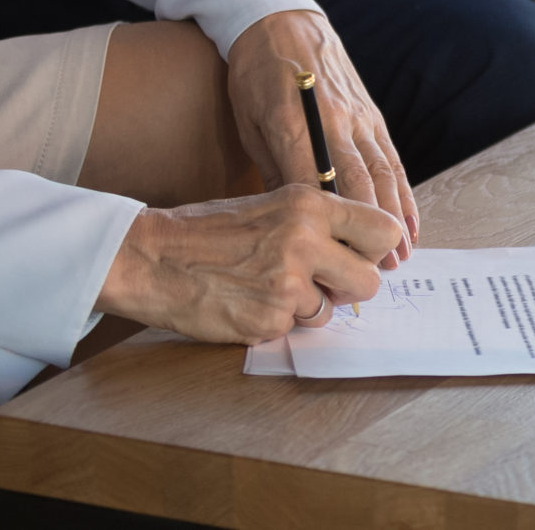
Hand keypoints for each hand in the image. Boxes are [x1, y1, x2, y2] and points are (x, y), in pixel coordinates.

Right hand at [96, 184, 399, 343]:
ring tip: (266, 289)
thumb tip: (362, 248)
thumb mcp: (272, 206)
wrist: (152, 257)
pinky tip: (246, 304)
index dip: (373, 250)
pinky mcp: (268, 319)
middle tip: (321, 285)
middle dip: (348, 289)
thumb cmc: (210, 231)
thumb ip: (318, 223)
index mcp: (311, 205)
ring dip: (306, 309)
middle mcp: (306, 240)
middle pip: (369, 280)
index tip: (358, 258)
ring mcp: (288, 282)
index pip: (383, 230)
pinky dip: (274, 324)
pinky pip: (293, 330)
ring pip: (330, 311)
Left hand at [223, 10, 416, 265]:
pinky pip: (391, 157)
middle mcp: (334, 119)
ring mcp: (359, 115)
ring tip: (402, 254)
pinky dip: (404, 190)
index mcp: (293, 122)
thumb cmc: (253, 75)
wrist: (282, 19)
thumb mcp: (248, 122)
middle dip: (372, 230)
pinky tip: (410, 218)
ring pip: (383, 172)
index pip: (313, 182)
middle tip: (379, 272)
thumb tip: (289, 216)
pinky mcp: (372, 113)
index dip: (325, 225)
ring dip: (395, 215)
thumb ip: (272, 167)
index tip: (331, 261)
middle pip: (358, 183)